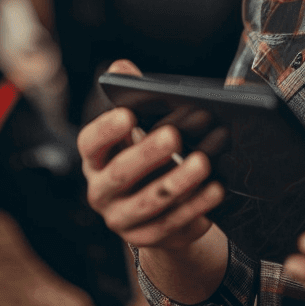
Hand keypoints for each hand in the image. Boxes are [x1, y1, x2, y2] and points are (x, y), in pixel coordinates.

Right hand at [77, 60, 225, 250]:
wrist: (152, 210)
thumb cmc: (143, 155)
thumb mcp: (135, 128)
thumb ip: (130, 95)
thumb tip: (122, 67)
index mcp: (94, 159)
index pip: (90, 143)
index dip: (106, 130)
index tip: (127, 113)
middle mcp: (100, 191)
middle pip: (120, 174)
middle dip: (147, 155)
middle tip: (174, 136)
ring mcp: (121, 219)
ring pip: (149, 202)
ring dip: (178, 182)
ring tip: (202, 163)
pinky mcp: (146, 238)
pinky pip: (172, 225)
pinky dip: (195, 207)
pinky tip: (214, 190)